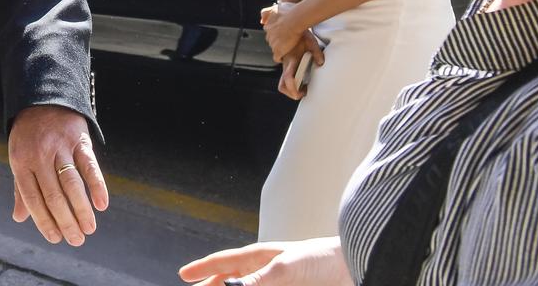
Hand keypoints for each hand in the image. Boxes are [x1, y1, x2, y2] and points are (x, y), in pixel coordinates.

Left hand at [7, 104, 108, 245]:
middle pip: (54, 195)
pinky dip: (97, 185)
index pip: (33, 199)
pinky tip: (102, 204)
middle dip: (66, 221)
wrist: (43, 98)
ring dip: (81, 210)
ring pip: (72, 184)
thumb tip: (20, 218)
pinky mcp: (79, 139)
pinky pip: (89, 165)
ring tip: (89, 229)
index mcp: (21, 163)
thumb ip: (22, 188)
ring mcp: (60, 147)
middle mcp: (40, 156)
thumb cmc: (29, 135)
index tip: (56, 239)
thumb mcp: (19, 157)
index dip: (44, 221)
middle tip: (77, 240)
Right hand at [178, 237, 350, 285]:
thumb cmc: (322, 259)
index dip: (203, 268)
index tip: (184, 275)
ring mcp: (277, 283)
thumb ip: (258, 281)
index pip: (224, 262)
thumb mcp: (286, 269)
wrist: (353, 267)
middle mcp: (265, 269)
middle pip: (230, 278)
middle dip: (211, 285)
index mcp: (260, 256)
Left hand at [261, 4, 307, 62]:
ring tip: (287, 47)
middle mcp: (269, 35)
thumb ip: (266, 13)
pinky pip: (276, 57)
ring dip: (279, 48)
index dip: (276, 33)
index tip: (281, 33)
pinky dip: (279, 58)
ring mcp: (273, 43)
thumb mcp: (275, 8)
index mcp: (268, 26)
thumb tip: (261, 21)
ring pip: (274, 48)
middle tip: (286, 40)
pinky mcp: (278, 50)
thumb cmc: (289, 13)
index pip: (269, 33)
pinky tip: (283, 57)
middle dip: (277, 41)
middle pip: (271, 40)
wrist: (295, 19)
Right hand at [277, 33, 324, 100]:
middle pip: (282, 85)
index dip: (293, 90)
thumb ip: (317, 54)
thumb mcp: (312, 43)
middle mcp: (285, 63)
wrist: (289, 23)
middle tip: (303, 91)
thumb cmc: (301, 34)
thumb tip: (320, 63)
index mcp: (291, 61)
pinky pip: (284, 72)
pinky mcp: (283, 59)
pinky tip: (300, 70)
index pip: (288, 79)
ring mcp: (283, 62)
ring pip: (282, 80)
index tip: (302, 93)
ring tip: (304, 82)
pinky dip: (290, 77)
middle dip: (291, 92)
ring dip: (291, 85)